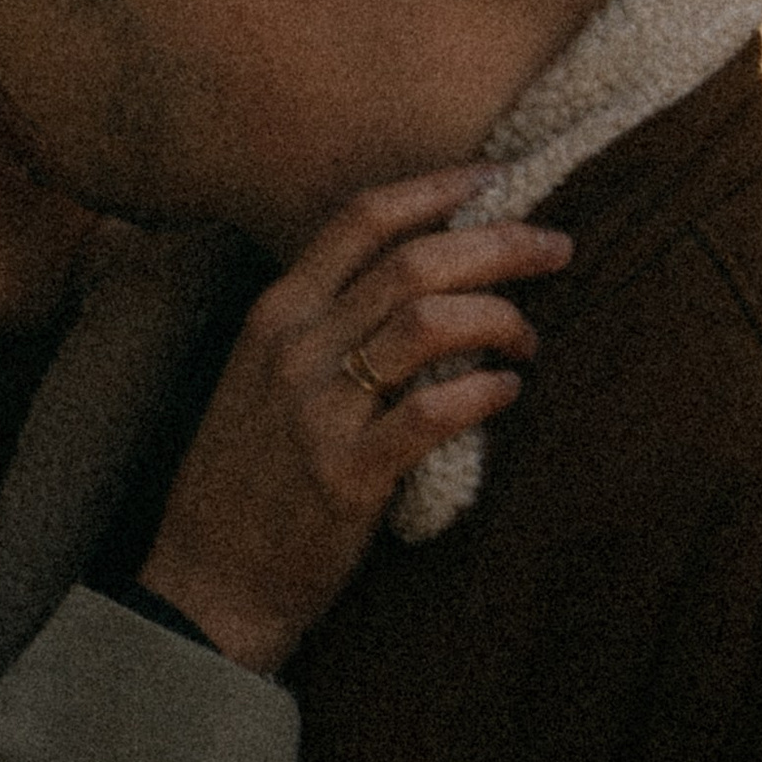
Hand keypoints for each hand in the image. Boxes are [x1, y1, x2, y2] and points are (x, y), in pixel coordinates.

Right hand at [139, 169, 571, 672]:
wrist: (205, 585)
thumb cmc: (245, 479)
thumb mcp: (260, 377)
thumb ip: (325, 324)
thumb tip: (418, 280)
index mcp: (276, 314)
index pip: (363, 217)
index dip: (439, 187)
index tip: (498, 177)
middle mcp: (295, 348)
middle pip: (414, 261)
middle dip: (500, 243)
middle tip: (556, 246)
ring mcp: (318, 412)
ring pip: (431, 324)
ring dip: (501, 319)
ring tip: (531, 340)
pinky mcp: (348, 478)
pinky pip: (434, 414)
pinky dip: (484, 395)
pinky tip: (507, 395)